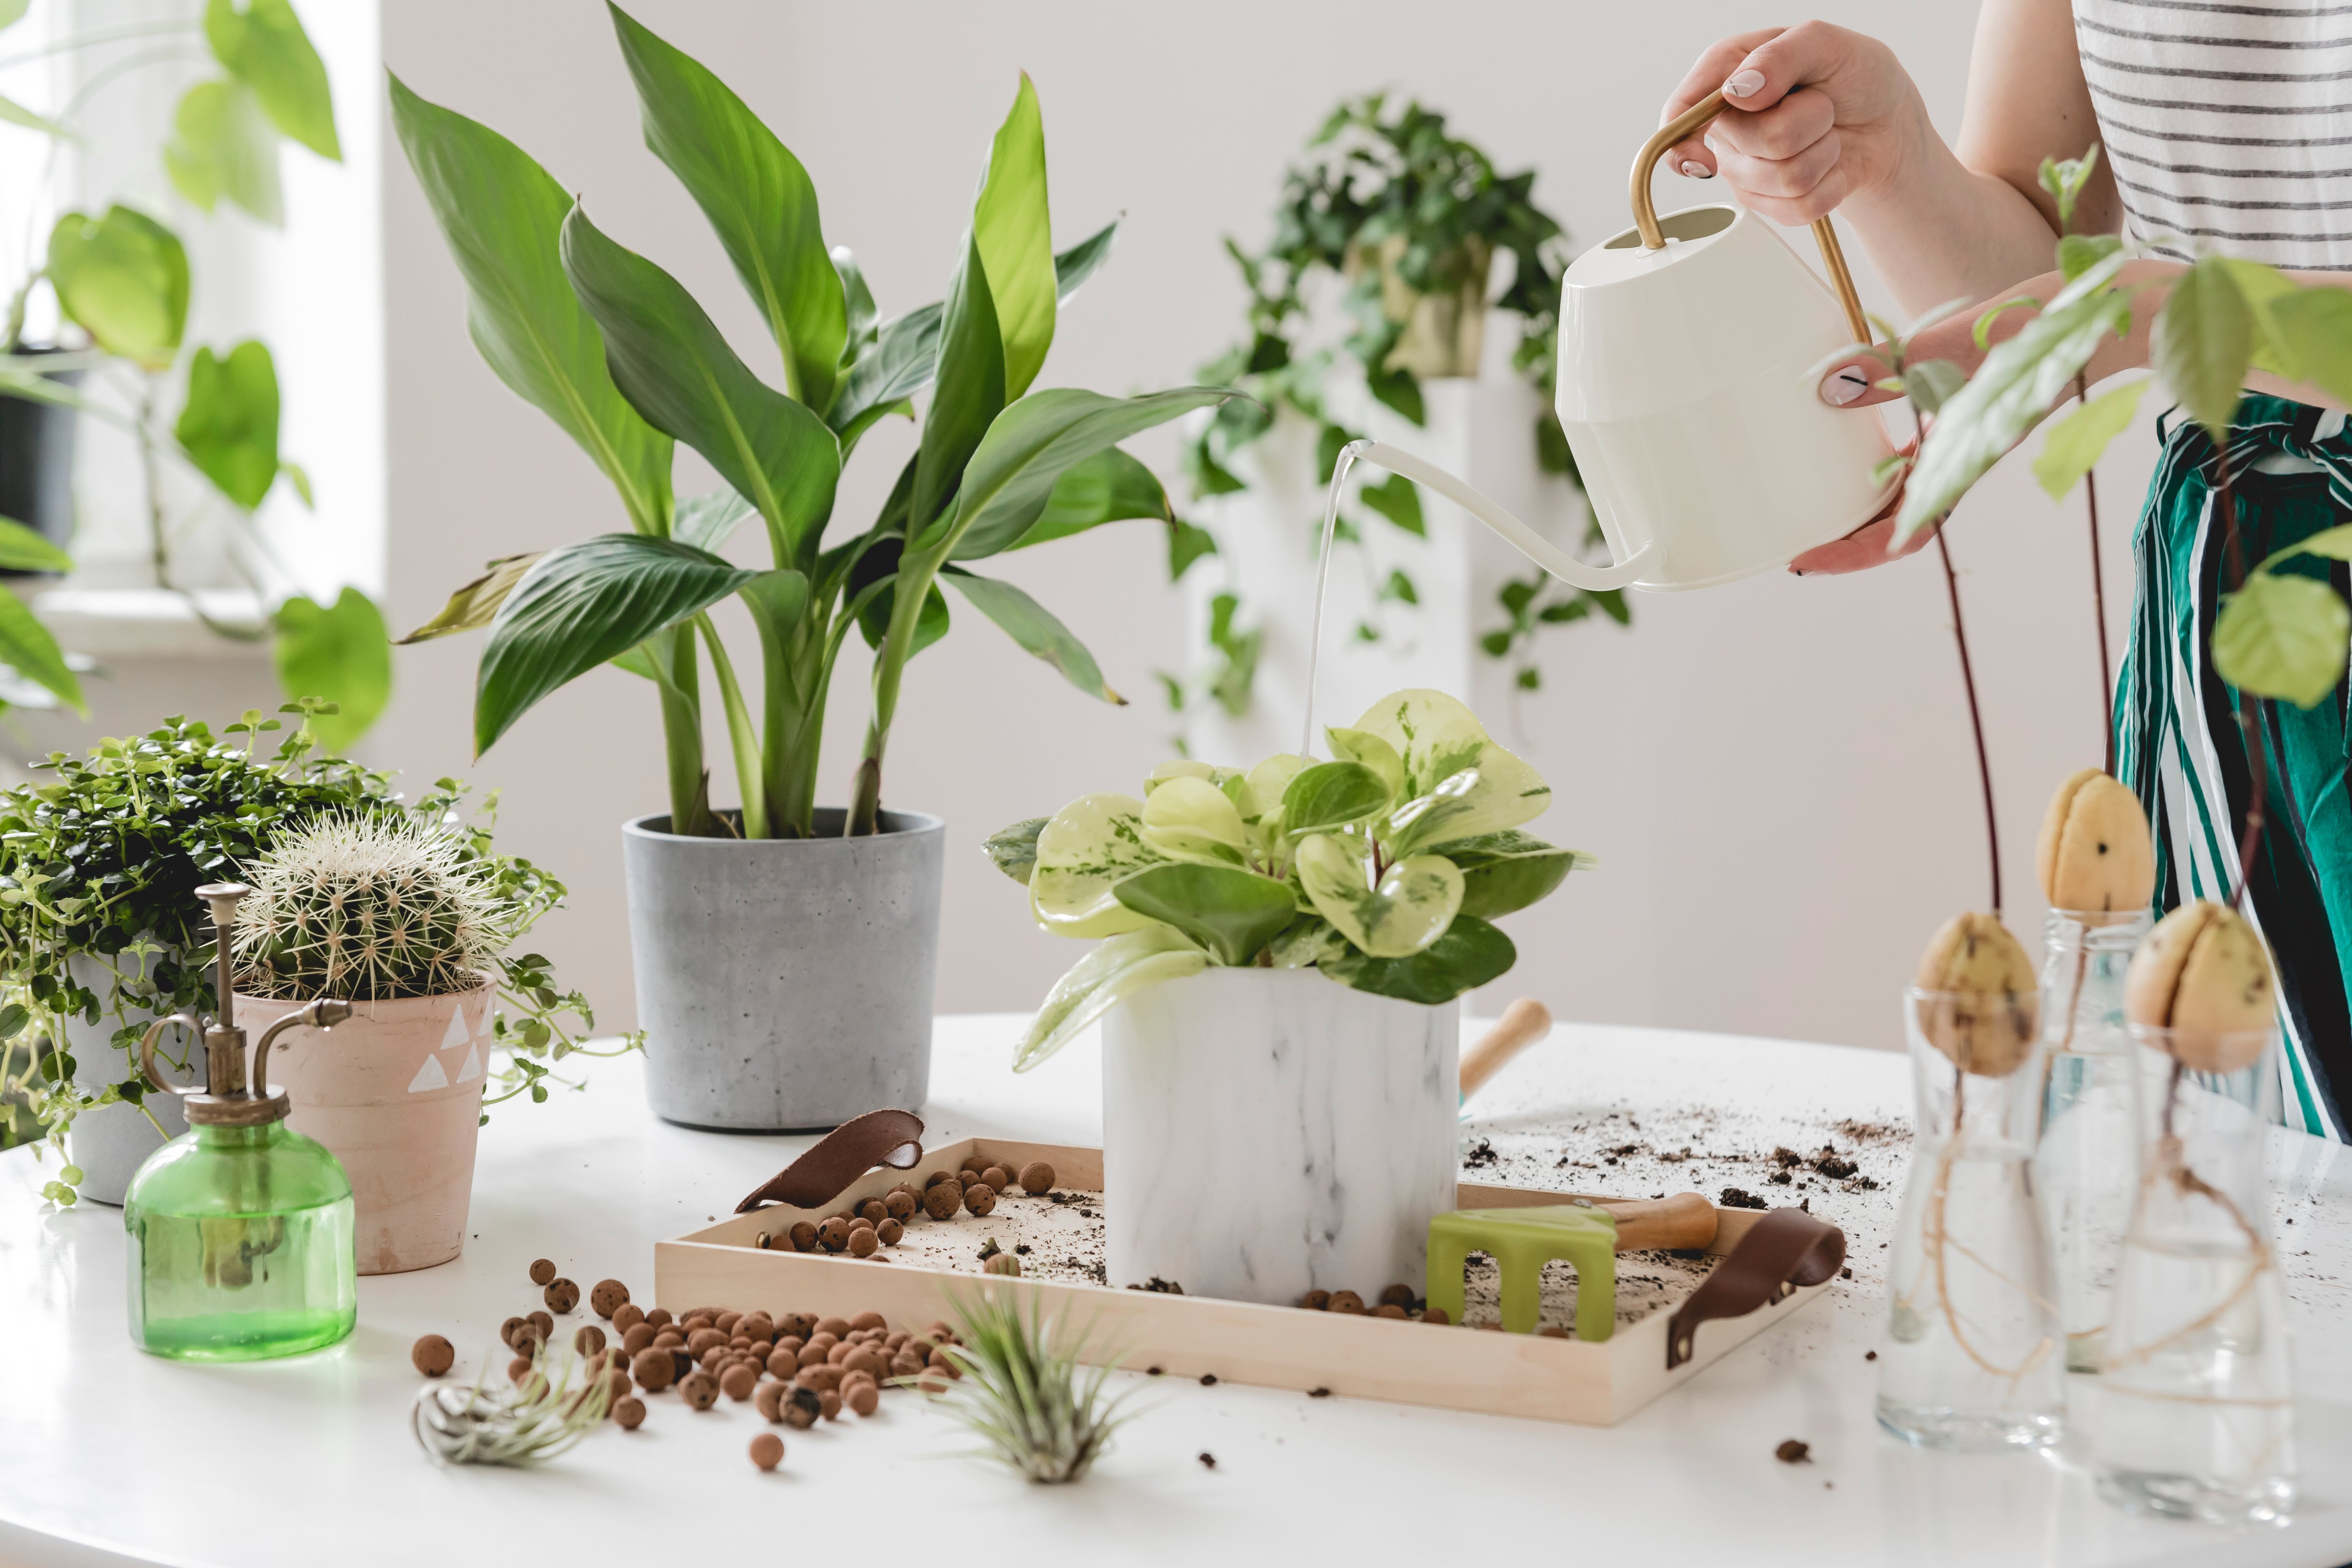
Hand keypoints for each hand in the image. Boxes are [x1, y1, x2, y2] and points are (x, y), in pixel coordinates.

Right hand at [1661, 22, 1926, 226]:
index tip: (1708, 159)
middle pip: (1752, 142)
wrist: (1889, 127)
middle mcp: (1729, 122)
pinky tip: (1831, 167)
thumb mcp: (1829, 43)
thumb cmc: (1857, 78)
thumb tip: (1738, 91)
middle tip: (1822, 106)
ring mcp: (1745, 166)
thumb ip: (1781, 55)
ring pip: (1780, 178)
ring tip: (1829, 134)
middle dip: (1806, 123)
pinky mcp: (1769, 202)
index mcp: (1729, 72)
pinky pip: (1795, 208)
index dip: (1684, 141)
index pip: (1681, 112)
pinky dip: (1830, 187)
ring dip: (1824, 155)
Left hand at [1790, 293, 2026, 575]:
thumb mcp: (1956, 344)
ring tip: (1804, 509)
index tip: (1803, 562)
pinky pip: (1909, 454)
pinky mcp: (1955, 415)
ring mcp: (1956, 441)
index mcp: (1960, 462)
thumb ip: (1892, 366)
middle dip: (1843, 541)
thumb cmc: (2038, 328)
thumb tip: (1826, 387)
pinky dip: (1873, 463)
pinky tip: (1841, 446)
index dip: (1851, 555)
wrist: (2096, 307)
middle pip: (1893, 524)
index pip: (1902, 534)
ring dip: (1856, 509)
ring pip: (1900, 494)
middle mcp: (1955, 461)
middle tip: (1789, 544)